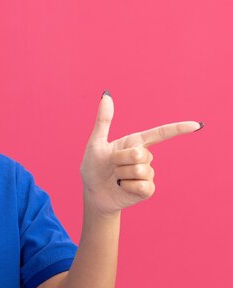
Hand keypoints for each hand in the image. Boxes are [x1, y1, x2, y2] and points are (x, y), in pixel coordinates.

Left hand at [79, 91, 202, 216]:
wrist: (93, 192)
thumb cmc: (93, 167)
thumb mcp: (96, 142)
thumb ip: (103, 120)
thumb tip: (106, 95)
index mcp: (136, 142)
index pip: (161, 133)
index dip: (178, 129)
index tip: (196, 125)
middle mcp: (145, 156)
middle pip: (140, 154)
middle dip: (119, 160)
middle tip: (112, 166)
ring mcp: (148, 174)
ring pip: (139, 170)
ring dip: (121, 174)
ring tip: (116, 177)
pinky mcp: (147, 190)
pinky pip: (142, 185)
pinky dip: (126, 186)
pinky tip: (122, 187)